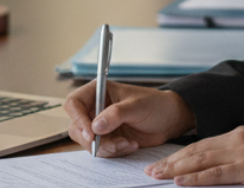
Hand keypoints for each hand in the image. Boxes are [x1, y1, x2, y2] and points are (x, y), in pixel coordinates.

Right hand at [63, 81, 195, 156]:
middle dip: (94, 140)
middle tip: (114, 143)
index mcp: (99, 91)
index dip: (78, 119)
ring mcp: (101, 125)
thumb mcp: (137, 106)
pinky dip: (115, 151)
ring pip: (88, 143)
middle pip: (77, 127)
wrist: (170, 120)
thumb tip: (95, 126)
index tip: (90, 134)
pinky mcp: (108, 139)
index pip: (74, 103)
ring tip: (128, 143)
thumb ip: (115, 114)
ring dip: (107, 148)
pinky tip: (131, 145)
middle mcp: (96, 108)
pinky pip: (101, 151)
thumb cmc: (155, 104)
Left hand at [144, 126, 243, 185]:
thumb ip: (238, 157)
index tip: (164, 162)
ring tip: (157, 175)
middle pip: (196, 150)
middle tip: (151, 170)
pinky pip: (216, 173)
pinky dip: (196, 178)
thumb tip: (215, 170)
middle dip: (171, 161)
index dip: (180, 154)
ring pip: (201, 160)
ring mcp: (242, 152)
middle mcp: (236, 139)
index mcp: (238, 135)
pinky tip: (181, 181)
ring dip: (176, 169)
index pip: (202, 144)